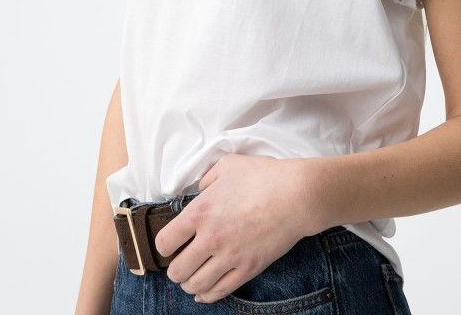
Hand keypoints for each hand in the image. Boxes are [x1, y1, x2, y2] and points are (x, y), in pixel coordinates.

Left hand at [154, 153, 310, 302]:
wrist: (295, 195)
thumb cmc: (263, 176)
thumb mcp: (228, 165)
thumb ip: (207, 179)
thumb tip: (199, 190)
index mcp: (201, 212)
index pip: (165, 241)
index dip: (164, 245)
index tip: (170, 244)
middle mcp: (210, 238)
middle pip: (177, 270)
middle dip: (175, 269)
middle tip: (180, 263)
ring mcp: (230, 257)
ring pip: (196, 285)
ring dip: (189, 284)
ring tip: (190, 278)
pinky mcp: (248, 269)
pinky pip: (220, 291)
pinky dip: (207, 295)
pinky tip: (204, 292)